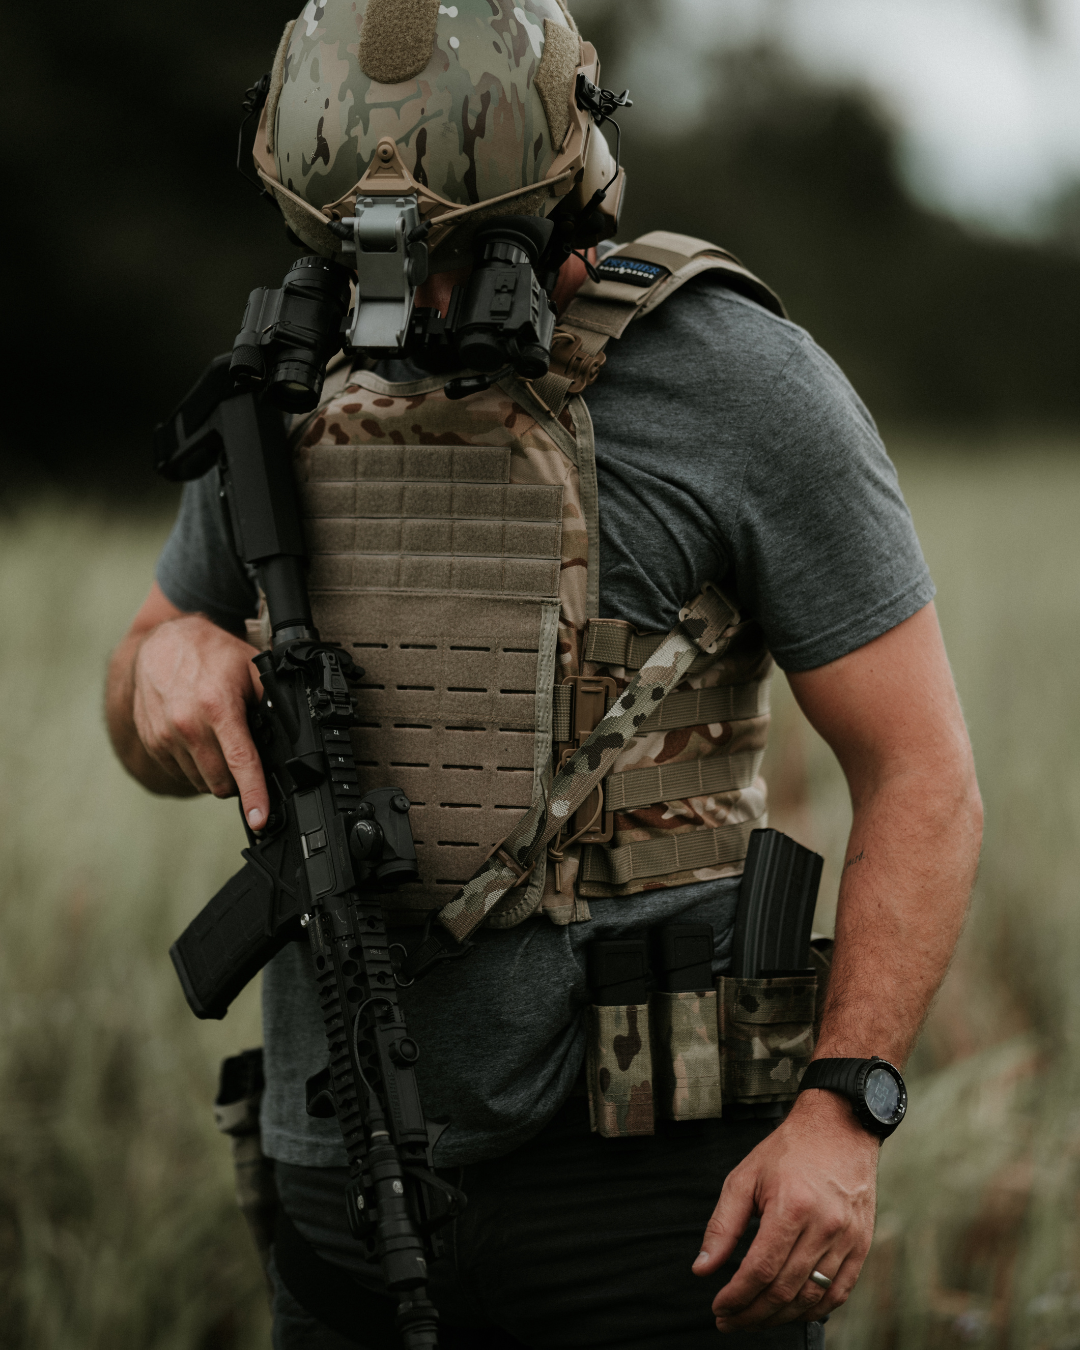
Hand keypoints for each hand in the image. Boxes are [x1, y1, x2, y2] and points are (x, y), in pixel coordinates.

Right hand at [131, 614, 268, 826]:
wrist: (162, 642)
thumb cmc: (211, 654)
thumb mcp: (251, 669)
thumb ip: (270, 702)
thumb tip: (291, 734)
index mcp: (218, 707)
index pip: (240, 762)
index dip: (254, 794)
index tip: (260, 818)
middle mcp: (187, 724)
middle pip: (220, 782)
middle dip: (238, 782)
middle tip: (245, 762)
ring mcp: (165, 736)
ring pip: (200, 781)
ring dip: (216, 775)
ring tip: (220, 744)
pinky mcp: (152, 742)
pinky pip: (181, 773)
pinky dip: (196, 767)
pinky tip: (201, 742)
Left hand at [693, 1092, 878, 1329]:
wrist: (839, 1129)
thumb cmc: (788, 1151)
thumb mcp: (744, 1177)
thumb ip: (722, 1225)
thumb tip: (702, 1268)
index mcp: (791, 1206)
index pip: (761, 1270)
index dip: (737, 1296)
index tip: (719, 1307)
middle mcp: (824, 1226)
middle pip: (785, 1290)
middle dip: (752, 1314)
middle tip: (730, 1321)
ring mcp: (847, 1239)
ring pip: (811, 1298)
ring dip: (779, 1318)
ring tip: (754, 1319)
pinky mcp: (861, 1245)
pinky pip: (838, 1293)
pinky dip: (813, 1310)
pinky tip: (790, 1312)